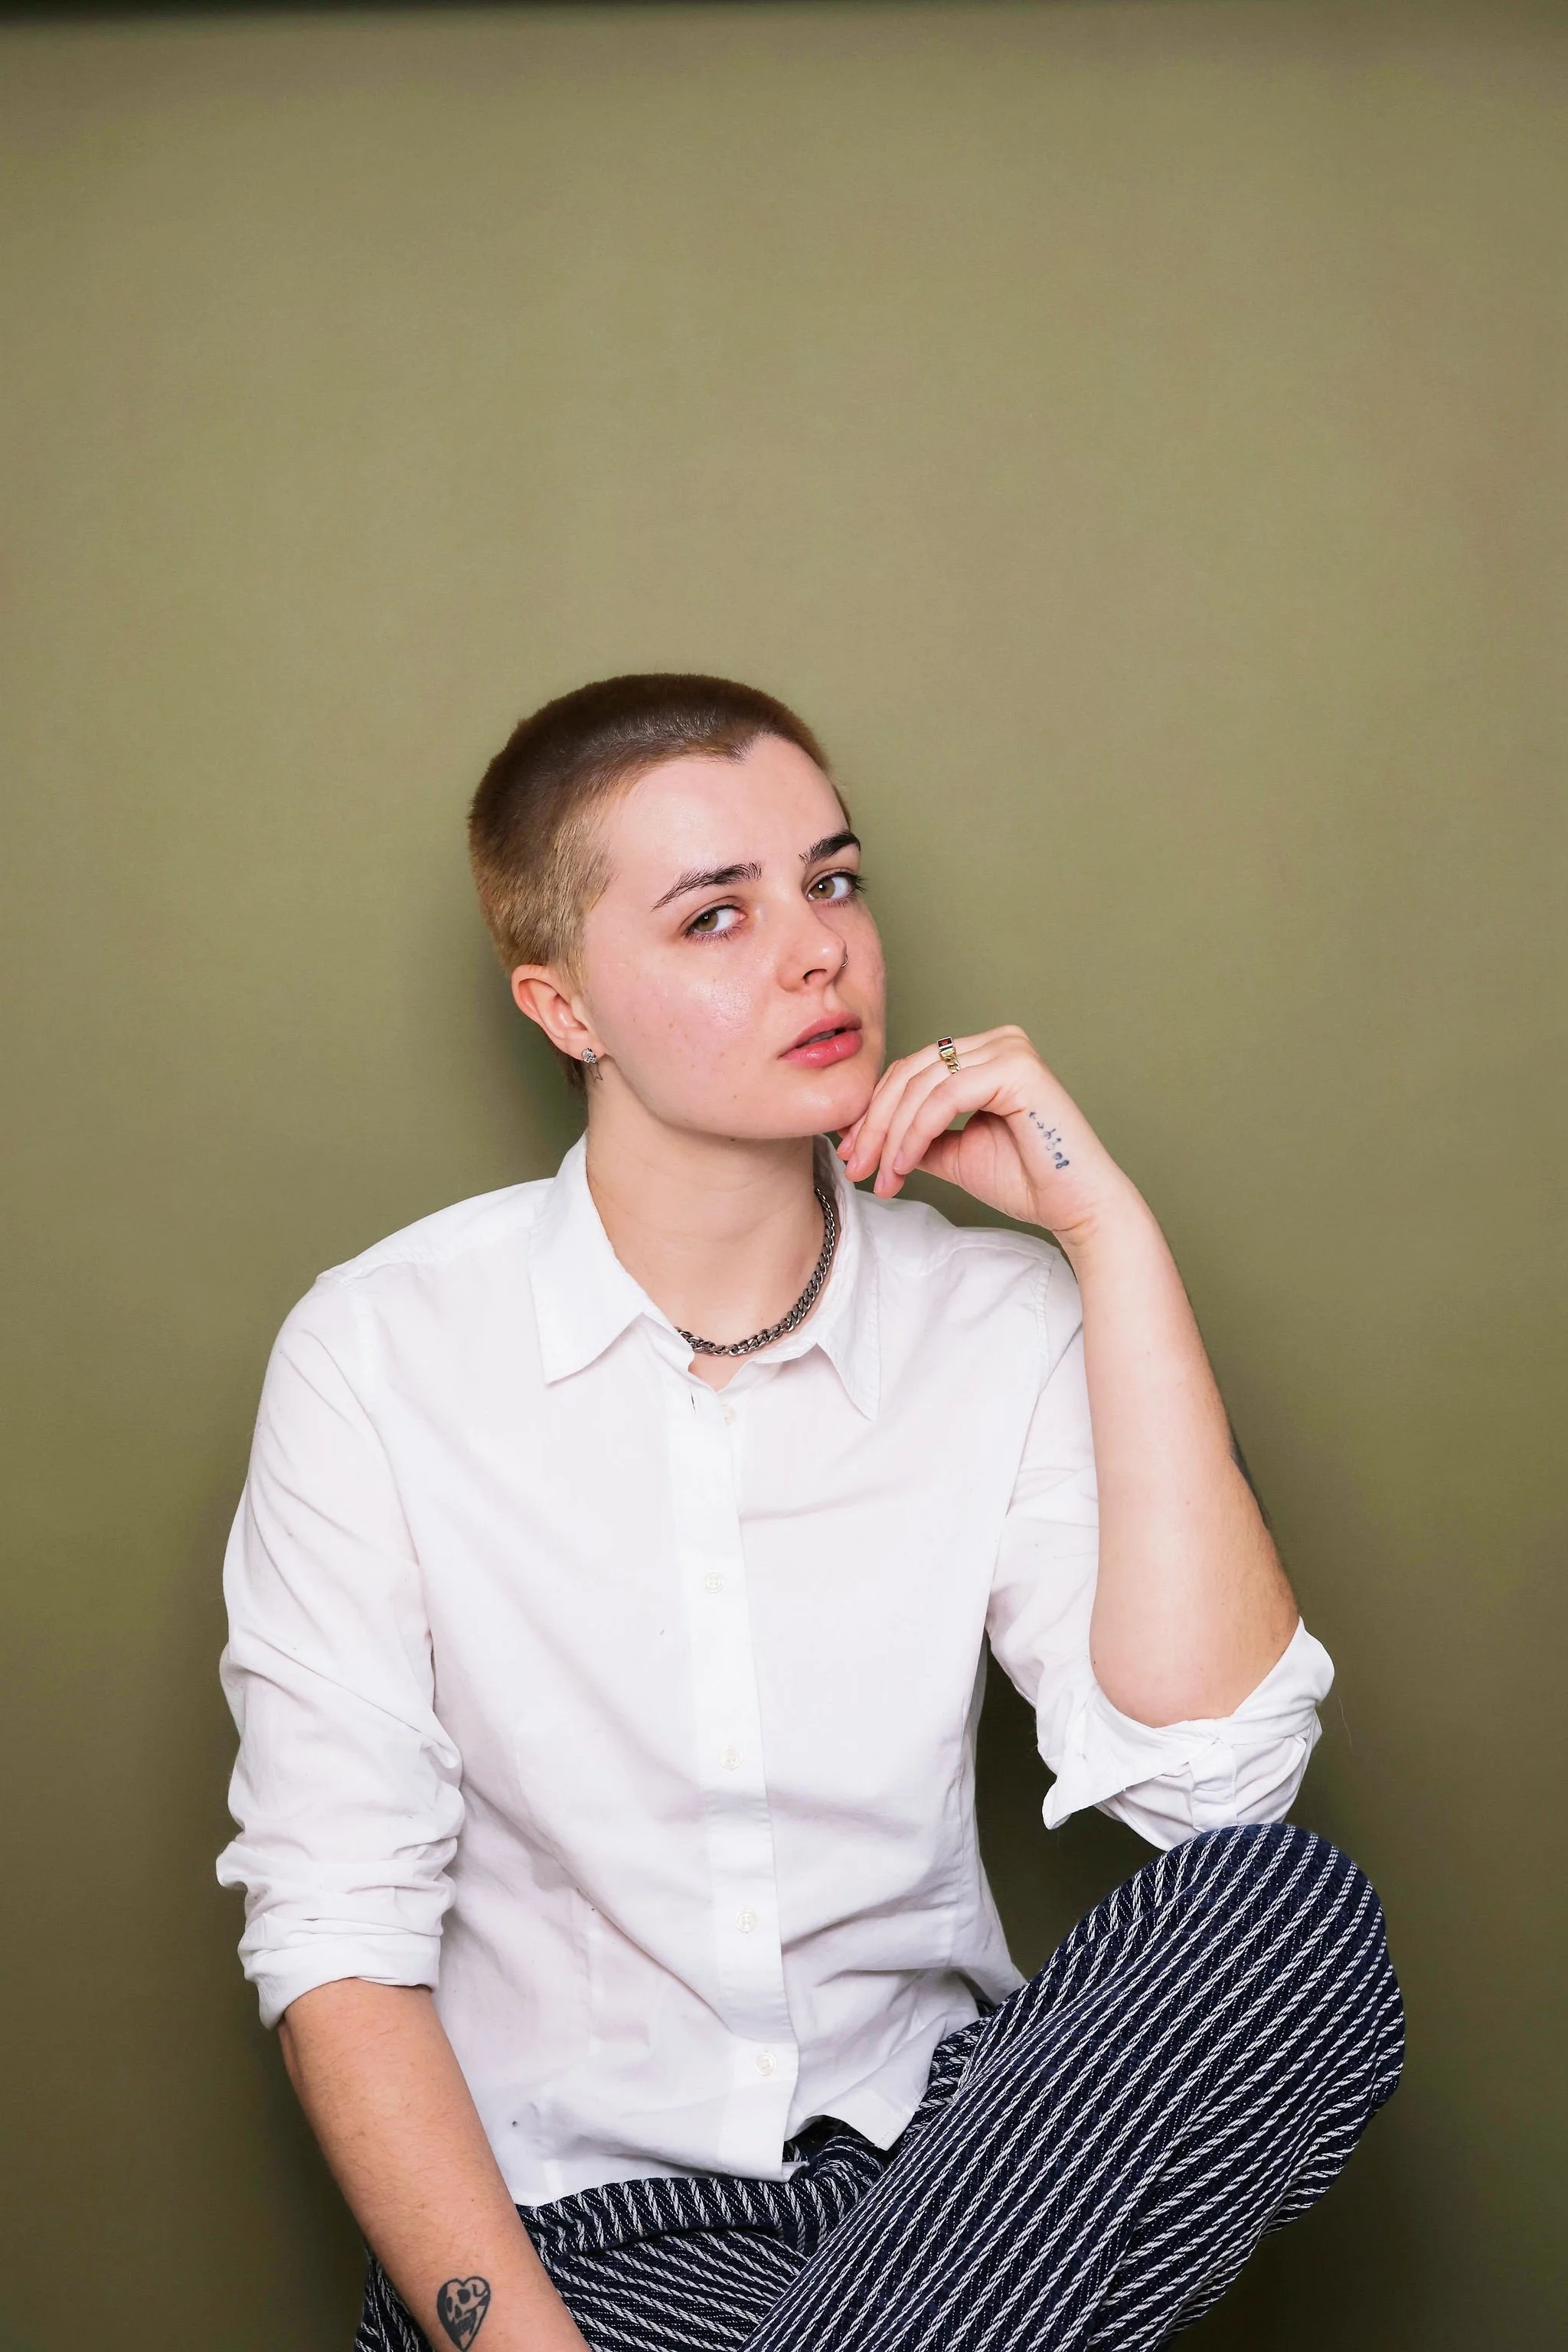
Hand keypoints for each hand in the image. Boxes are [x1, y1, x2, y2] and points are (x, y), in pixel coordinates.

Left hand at [836, 1024, 1135, 1245]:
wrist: (1075, 1208)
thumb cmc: (1026, 1180)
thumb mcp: (953, 1152)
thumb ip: (914, 1134)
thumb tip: (861, 1133)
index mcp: (985, 1054)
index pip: (912, 1070)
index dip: (874, 1110)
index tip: (851, 1151)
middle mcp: (998, 1042)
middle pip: (911, 1072)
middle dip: (874, 1123)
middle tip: (855, 1167)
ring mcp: (1010, 1049)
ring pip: (922, 1084)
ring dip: (891, 1134)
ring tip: (881, 1176)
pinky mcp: (1017, 1069)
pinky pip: (945, 1097)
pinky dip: (915, 1133)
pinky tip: (904, 1165)